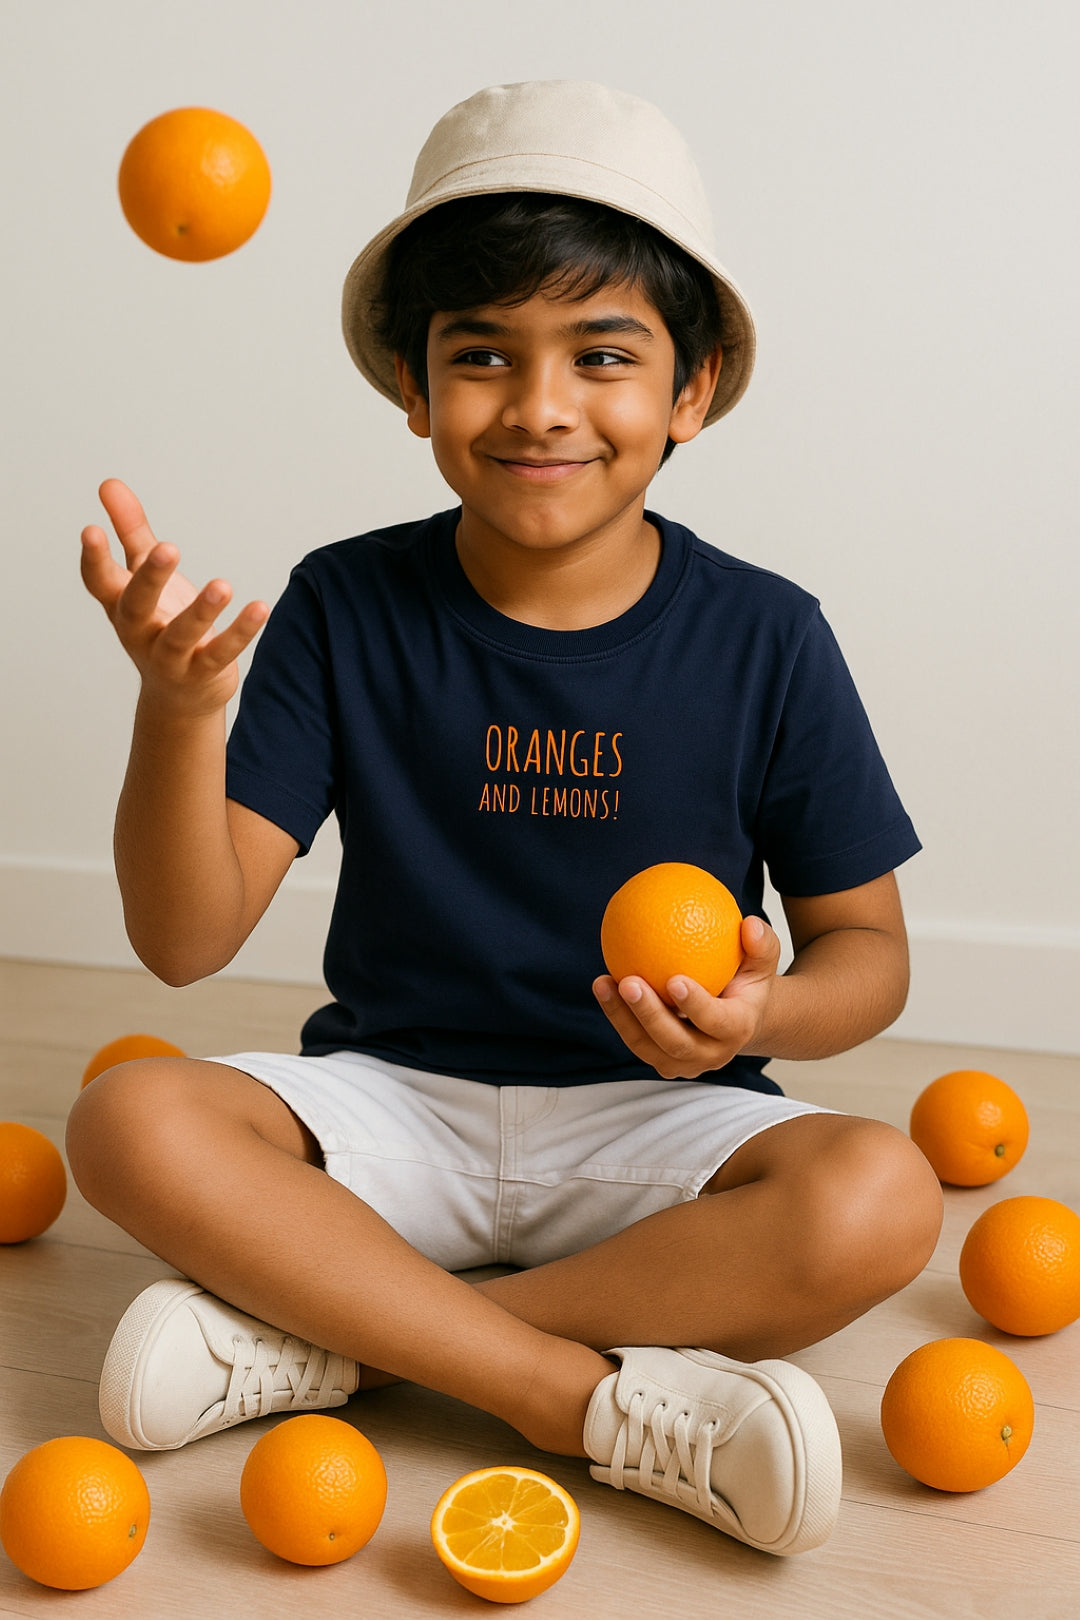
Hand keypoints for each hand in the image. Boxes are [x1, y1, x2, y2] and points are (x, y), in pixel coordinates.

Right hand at [80, 479, 268, 716]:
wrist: (178, 697)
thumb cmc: (159, 625)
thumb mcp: (143, 576)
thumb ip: (131, 532)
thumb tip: (109, 484)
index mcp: (122, 606)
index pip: (100, 583)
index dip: (93, 559)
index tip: (92, 529)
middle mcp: (140, 633)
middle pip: (136, 607)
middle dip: (150, 579)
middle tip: (168, 548)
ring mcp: (169, 657)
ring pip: (180, 636)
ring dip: (201, 612)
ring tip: (222, 585)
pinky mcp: (202, 673)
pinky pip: (220, 654)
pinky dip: (240, 633)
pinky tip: (259, 608)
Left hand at [592, 915, 781, 1079]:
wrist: (740, 1019)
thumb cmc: (749, 983)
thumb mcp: (762, 962)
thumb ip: (762, 944)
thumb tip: (748, 924)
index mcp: (737, 1029)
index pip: (716, 1022)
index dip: (696, 1006)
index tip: (674, 979)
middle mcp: (711, 1053)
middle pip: (675, 1041)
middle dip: (649, 1015)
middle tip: (629, 982)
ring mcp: (684, 1062)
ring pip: (647, 1047)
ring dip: (622, 1017)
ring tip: (603, 984)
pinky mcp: (662, 1059)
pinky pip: (635, 1040)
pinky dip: (618, 1015)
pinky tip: (604, 984)